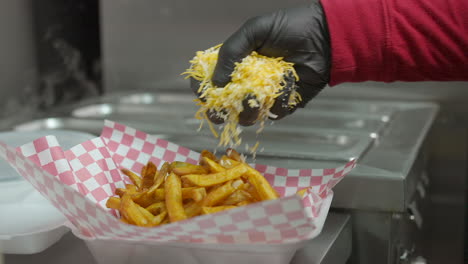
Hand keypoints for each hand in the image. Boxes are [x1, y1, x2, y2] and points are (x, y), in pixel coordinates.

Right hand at [191, 1, 330, 124]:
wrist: (323, 38)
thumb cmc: (289, 28)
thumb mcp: (254, 30)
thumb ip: (231, 51)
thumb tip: (216, 82)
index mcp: (236, 63)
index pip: (211, 80)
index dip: (203, 88)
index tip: (202, 93)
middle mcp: (247, 82)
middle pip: (224, 104)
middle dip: (218, 111)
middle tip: (219, 112)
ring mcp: (264, 95)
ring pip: (246, 115)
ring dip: (245, 111)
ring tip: (252, 97)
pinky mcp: (282, 105)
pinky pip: (272, 113)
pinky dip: (275, 104)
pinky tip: (284, 87)